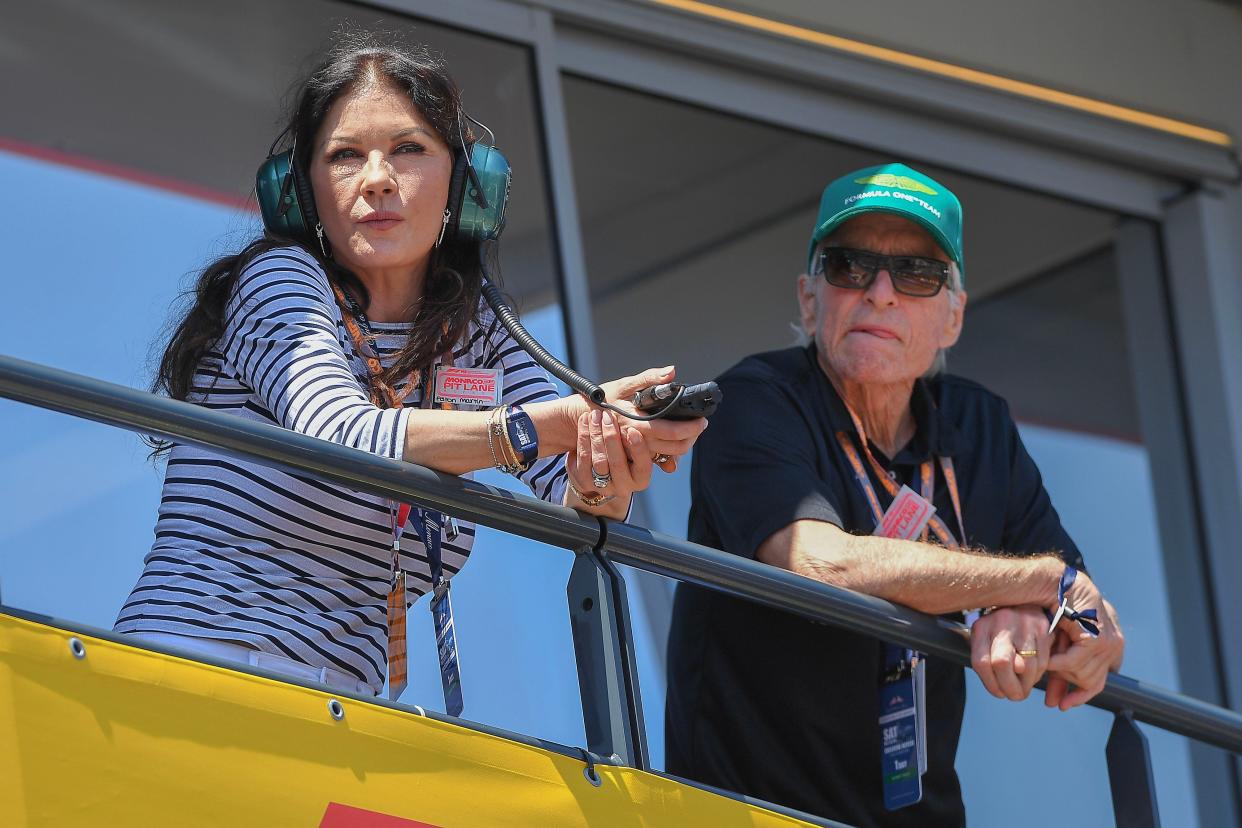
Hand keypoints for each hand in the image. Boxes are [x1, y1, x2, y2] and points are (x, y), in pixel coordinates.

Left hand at [564, 408, 652, 516]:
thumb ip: (658, 448)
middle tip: (608, 415)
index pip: (643, 466)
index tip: (633, 430)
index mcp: (641, 479)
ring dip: (596, 434)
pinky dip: (584, 436)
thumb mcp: (641, 451)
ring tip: (596, 414)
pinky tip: (585, 421)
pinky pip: (583, 458)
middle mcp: (623, 486)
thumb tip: (675, 447)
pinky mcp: (584, 481)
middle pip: (617, 463)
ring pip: (598, 460)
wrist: (601, 468)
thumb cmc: (627, 452)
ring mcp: (602, 486)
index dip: (638, 449)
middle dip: (612, 437)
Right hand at [575, 366, 708, 473]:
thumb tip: (671, 372)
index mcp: (636, 423)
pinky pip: (654, 459)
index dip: (690, 428)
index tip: (702, 421)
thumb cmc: (601, 400)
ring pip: (666, 455)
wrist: (577, 421)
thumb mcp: (623, 385)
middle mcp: (636, 441)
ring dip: (681, 446)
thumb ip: (648, 379)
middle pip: (673, 447)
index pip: (670, 431)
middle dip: (690, 438)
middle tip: (698, 427)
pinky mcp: (631, 456)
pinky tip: (672, 445)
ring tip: (689, 433)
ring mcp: (634, 451)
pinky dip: (666, 454)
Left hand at [970, 605, 1052, 700]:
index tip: (998, 693)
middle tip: (1014, 695)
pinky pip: (1043, 661)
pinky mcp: (1043, 627)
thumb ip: (987, 662)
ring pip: (1027, 666)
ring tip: (1024, 686)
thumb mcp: (986, 640)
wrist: (1022, 602)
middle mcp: (1001, 622)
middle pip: (1002, 663)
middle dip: (1010, 687)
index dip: (991, 685)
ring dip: (1027, 684)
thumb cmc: (1000, 629)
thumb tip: (1001, 688)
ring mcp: (1023, 624)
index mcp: (981, 627)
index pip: (981, 662)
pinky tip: (1033, 673)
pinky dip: (1039, 674)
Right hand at [1045, 598, 1123, 709]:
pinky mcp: (1098, 641)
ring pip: (1083, 676)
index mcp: (1111, 642)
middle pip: (1092, 682)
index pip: (1102, 679)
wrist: (1055, 583)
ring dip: (1061, 671)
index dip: (1082, 694)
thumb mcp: (1061, 643)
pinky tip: (1046, 660)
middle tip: (1052, 699)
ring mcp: (1110, 644)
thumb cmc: (1054, 608)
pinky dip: (1057, 663)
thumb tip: (1055, 700)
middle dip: (1068, 689)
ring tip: (1046, 661)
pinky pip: (1073, 664)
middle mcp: (1116, 644)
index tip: (1064, 704)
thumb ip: (1062, 668)